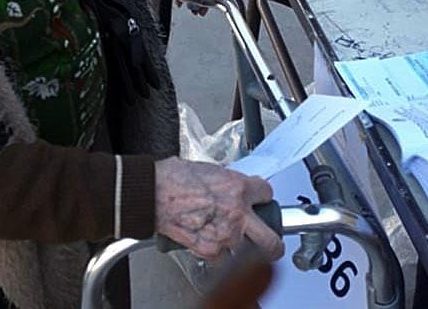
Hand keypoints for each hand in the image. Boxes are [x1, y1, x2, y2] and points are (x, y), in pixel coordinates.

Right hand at [154, 157, 283, 261]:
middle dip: (274, 244)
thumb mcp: (210, 169)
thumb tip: (235, 186)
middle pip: (272, 240)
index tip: (260, 199)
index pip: (267, 193)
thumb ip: (229, 181)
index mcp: (238, 187)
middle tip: (271, 242)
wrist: (153, 193)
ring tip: (227, 237)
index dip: (262, 196)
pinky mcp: (210, 250)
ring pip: (246, 253)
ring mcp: (225, 235)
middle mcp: (237, 213)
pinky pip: (223, 258)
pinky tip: (210, 241)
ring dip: (238, 246)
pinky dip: (218, 254)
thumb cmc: (175, 178)